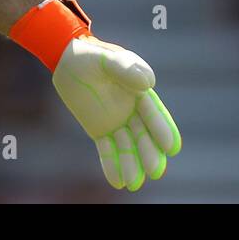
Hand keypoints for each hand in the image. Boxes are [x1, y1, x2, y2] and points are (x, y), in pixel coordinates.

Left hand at [52, 35, 181, 190]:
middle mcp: (131, 109)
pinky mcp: (99, 130)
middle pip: (144, 135)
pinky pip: (107, 150)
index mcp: (139, 91)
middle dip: (150, 153)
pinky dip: (112, 165)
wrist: (67, 60)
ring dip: (132, 165)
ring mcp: (116, 121)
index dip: (163, 129)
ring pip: (127, 146)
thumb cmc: (90, 55)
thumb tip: (149, 83)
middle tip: (156, 172)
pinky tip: (117, 182)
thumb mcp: (106, 58)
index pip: (154, 113)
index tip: (171, 147)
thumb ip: (126, 67)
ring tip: (135, 184)